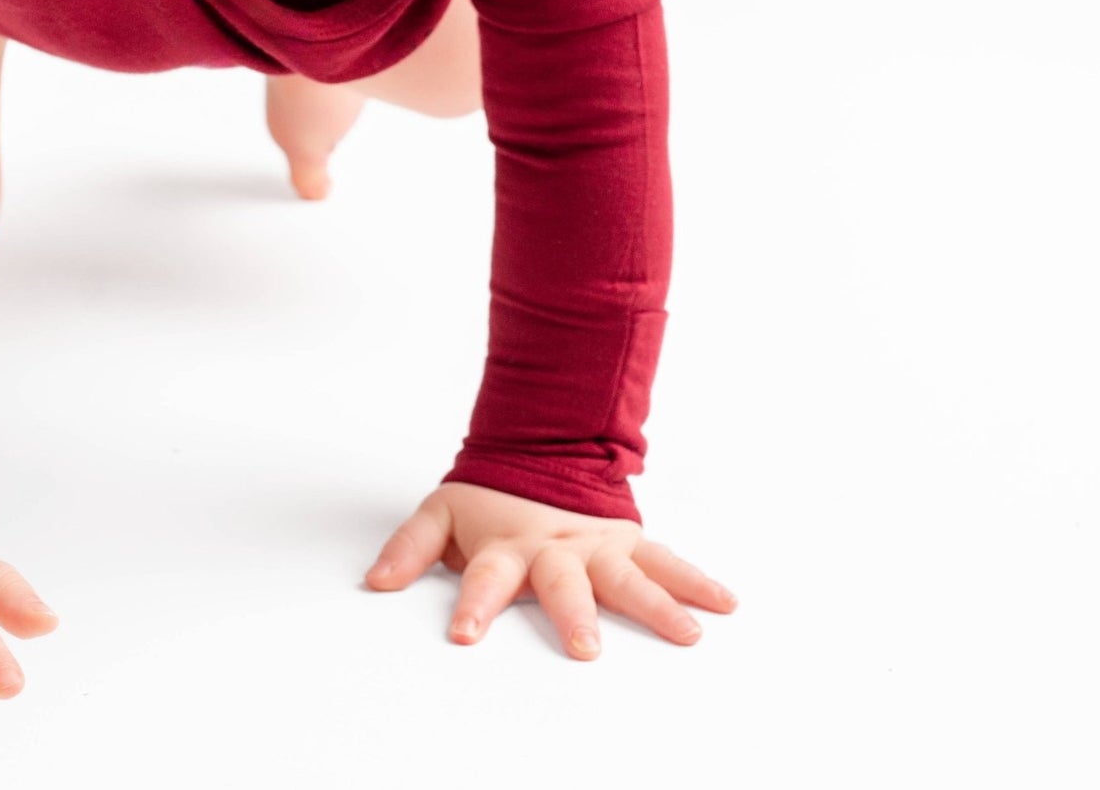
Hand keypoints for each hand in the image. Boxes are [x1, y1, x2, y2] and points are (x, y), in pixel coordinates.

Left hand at [364, 482, 736, 659]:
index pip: (484, 576)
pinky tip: (724, 603)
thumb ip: (409, 548)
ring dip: (655, 604)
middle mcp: (555, 547)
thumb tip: (375, 581)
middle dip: (574, 614)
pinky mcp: (627, 542)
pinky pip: (666, 561)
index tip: (465, 636)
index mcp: (506, 544)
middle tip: (585, 649)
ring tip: (686, 633)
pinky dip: (696, 580)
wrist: (541, 451)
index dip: (473, 605)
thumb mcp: (441, 514)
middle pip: (563, 582)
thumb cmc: (490, 499)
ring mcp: (596, 546)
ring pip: (628, 574)